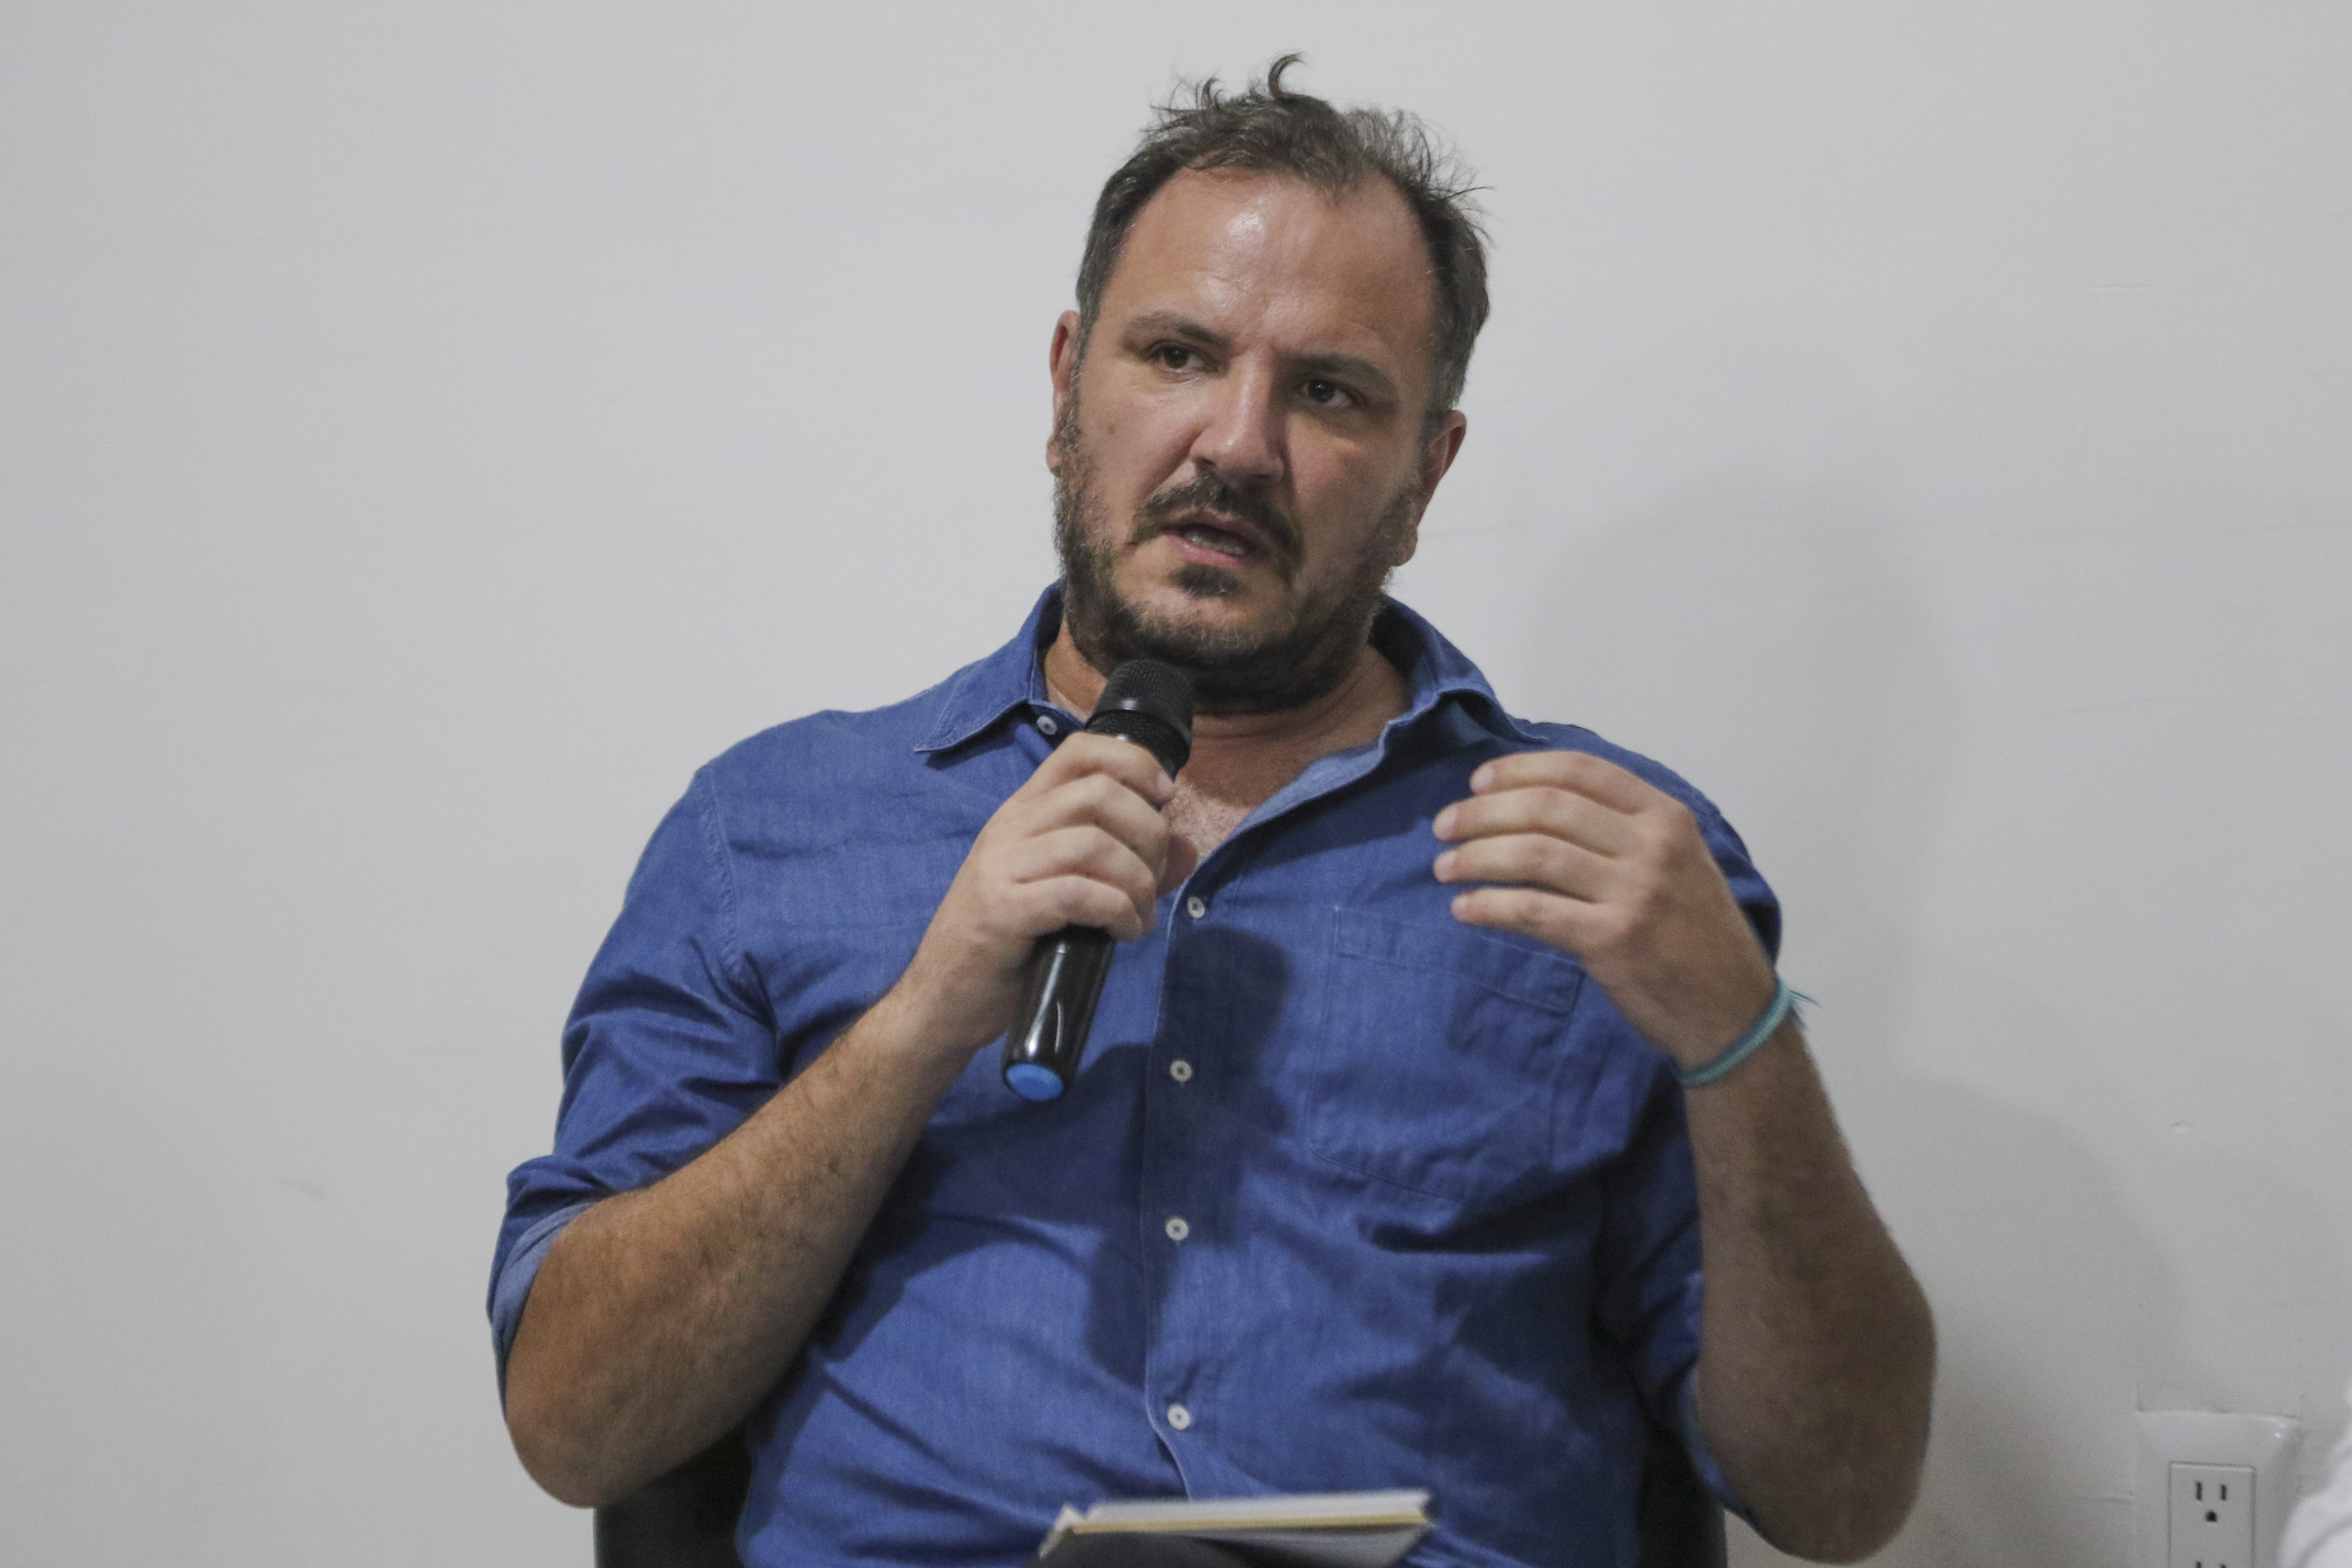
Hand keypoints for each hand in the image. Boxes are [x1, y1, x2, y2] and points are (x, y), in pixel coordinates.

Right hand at [894, 733, 1193, 1060]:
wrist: (942, 999)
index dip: (1133, 762)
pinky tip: (1123, 932)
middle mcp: (1010, 828)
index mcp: (1023, 812)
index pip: (1078, 751)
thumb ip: (1129, 866)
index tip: (1165, 797)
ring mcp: (1002, 867)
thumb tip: (1187, 848)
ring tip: (1139, 916)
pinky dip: (1117, 911)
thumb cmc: (1009, 945)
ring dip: (1137, 881)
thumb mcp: (1070, 895)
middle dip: (1148, 832)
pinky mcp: (1002, 911)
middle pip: (1099, 792)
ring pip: (1094, 843)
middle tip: (1154, 879)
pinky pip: (1077, 893)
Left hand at [1432, 750, 1776, 1069]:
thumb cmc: (1695, 933)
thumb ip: (1622, 830)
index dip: (1520, 770)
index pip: (1580, 770)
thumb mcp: (1677, 862)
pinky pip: (1532, 910)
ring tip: (1444, 868)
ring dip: (1476, 856)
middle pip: (1547, 806)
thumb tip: (1533, 805)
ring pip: (1533, 853)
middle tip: (1445, 826)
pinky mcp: (1611, 940)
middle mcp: (1652, 846)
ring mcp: (1633, 893)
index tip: (1478, 782)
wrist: (1732, 1009)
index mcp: (1665, 817)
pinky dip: (1489, 905)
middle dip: (1483, 811)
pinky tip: (1464, 908)